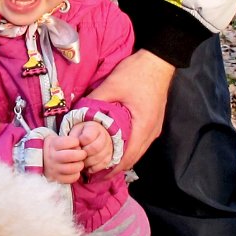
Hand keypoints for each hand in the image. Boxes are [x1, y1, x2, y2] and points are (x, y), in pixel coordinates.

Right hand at [42, 133, 85, 183]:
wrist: (41, 159)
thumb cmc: (54, 148)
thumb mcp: (57, 139)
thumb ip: (68, 140)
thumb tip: (81, 145)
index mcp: (53, 145)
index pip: (68, 142)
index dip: (76, 142)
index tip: (77, 143)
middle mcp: (52, 157)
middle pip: (71, 156)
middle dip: (81, 154)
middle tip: (83, 154)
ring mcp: (54, 169)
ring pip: (72, 168)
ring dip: (80, 165)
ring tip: (79, 162)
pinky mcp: (56, 178)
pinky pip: (71, 178)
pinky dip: (76, 174)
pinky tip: (75, 170)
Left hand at [75, 121, 112, 171]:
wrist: (94, 136)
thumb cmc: (82, 134)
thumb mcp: (76, 131)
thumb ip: (73, 138)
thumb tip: (75, 150)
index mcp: (94, 128)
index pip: (88, 137)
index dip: (81, 142)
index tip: (78, 143)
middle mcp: (104, 136)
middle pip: (95, 148)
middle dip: (84, 153)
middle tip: (79, 155)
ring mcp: (109, 146)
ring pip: (100, 157)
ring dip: (88, 162)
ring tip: (82, 161)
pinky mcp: (110, 156)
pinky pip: (104, 164)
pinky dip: (94, 168)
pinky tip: (87, 167)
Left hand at [89, 50, 174, 171]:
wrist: (159, 60)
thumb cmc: (138, 73)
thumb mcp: (112, 85)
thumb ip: (94, 101)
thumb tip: (77, 114)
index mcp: (143, 127)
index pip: (127, 158)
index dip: (111, 170)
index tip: (95, 175)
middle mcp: (151, 132)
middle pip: (132, 159)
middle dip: (113, 167)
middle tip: (93, 171)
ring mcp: (153, 127)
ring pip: (136, 151)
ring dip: (120, 158)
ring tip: (100, 161)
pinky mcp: (152, 122)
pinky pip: (139, 142)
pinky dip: (126, 148)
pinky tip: (113, 146)